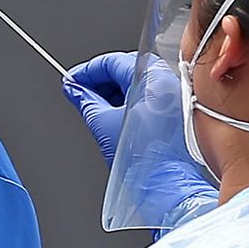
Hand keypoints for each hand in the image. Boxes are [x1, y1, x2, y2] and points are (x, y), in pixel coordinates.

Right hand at [67, 51, 216, 229]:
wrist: (166, 186)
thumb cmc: (143, 161)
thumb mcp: (103, 124)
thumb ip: (85, 100)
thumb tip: (73, 89)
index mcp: (152, 80)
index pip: (113, 61)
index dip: (87, 71)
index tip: (72, 81)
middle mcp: (168, 82)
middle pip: (126, 68)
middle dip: (100, 80)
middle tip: (79, 92)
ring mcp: (174, 96)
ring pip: (137, 82)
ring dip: (113, 90)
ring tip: (93, 105)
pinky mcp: (176, 111)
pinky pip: (148, 95)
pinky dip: (129, 100)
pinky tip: (113, 113)